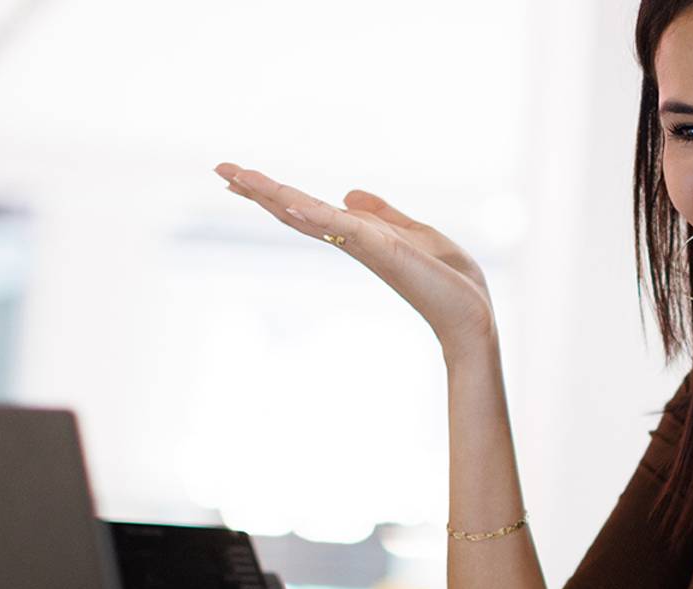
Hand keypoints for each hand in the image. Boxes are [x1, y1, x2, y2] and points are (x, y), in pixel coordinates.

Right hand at [216, 162, 494, 351]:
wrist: (472, 314)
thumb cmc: (449, 281)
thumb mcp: (415, 233)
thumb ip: (383, 214)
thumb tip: (349, 193)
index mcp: (359, 235)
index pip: (307, 209)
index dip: (275, 193)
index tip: (241, 177)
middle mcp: (353, 241)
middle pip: (295, 211)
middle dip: (259, 191)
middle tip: (221, 169)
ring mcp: (364, 246)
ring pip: (308, 215)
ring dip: (273, 195)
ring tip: (238, 176)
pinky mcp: (382, 250)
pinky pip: (342, 227)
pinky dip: (316, 214)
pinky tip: (289, 202)